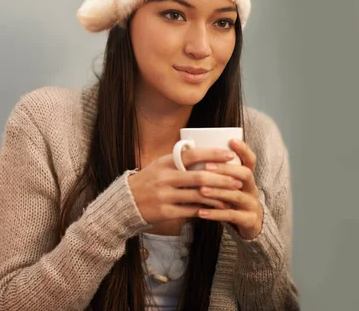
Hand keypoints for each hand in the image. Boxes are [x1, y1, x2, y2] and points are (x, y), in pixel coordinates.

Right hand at [128, 147, 244, 224]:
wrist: (126, 201)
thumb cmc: (149, 181)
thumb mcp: (160, 165)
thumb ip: (179, 160)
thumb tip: (206, 154)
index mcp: (164, 162)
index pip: (192, 155)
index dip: (213, 154)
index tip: (230, 155)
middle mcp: (164, 178)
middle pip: (199, 177)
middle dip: (221, 178)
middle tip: (238, 180)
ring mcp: (164, 196)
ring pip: (198, 195)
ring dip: (218, 197)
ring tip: (232, 196)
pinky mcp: (165, 212)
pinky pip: (191, 211)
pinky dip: (206, 210)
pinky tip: (217, 209)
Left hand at [197, 139, 263, 239]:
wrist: (247, 225)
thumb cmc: (229, 199)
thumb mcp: (226, 184)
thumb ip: (215, 171)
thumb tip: (189, 151)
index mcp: (246, 177)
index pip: (250, 160)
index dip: (243, 150)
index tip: (232, 140)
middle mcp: (251, 188)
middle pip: (245, 175)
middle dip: (226, 170)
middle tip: (206, 167)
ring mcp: (251, 205)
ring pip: (236, 195)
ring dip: (218, 191)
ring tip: (201, 190)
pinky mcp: (248, 220)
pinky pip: (232, 216)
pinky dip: (215, 214)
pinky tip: (200, 212)